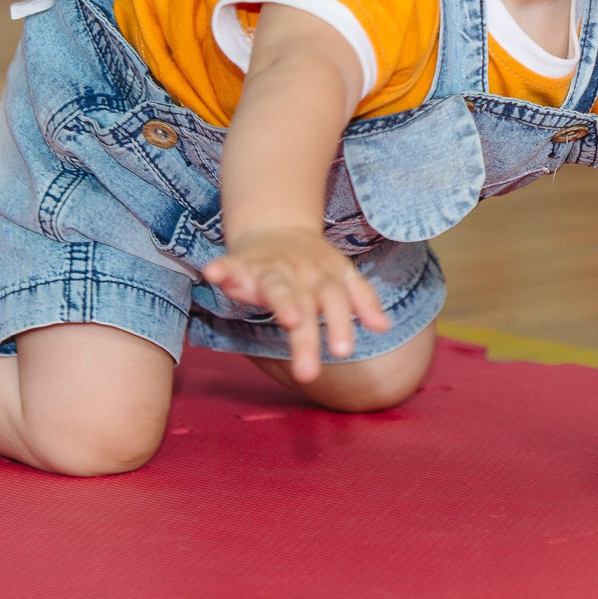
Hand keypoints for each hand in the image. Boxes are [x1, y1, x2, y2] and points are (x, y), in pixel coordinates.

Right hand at [201, 227, 389, 382]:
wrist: (276, 225)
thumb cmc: (312, 261)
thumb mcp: (341, 274)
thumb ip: (362, 299)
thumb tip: (384, 327)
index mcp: (324, 279)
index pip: (336, 303)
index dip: (339, 324)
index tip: (343, 351)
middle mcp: (298, 275)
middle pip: (306, 306)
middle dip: (307, 338)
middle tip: (308, 373)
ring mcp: (269, 269)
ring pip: (275, 288)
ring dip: (281, 301)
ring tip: (288, 319)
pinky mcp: (240, 264)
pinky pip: (229, 266)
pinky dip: (222, 269)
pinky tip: (214, 274)